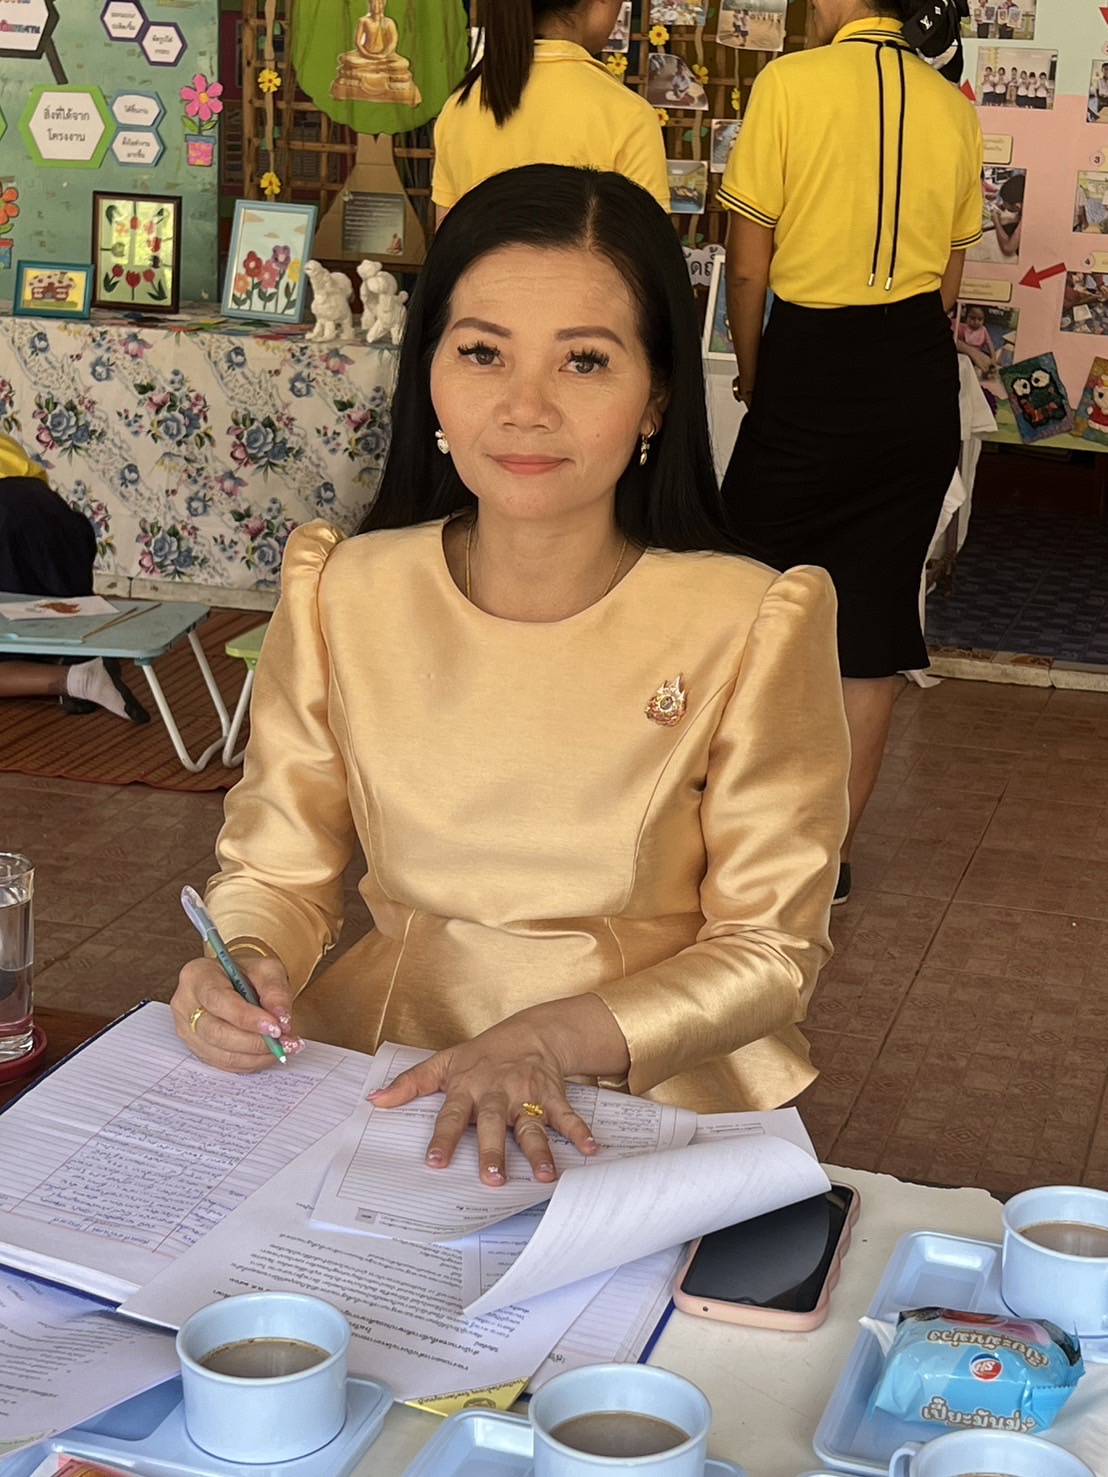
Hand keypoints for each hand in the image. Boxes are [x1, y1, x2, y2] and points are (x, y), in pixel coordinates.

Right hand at [172, 954, 301, 1070]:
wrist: (233, 981)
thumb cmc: (246, 973)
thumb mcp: (266, 969)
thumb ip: (276, 991)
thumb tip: (282, 1020)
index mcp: (197, 975)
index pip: (218, 1000)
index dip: (247, 1018)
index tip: (275, 1027)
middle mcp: (185, 1004)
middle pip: (216, 1032)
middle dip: (254, 1042)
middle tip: (284, 1042)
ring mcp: (186, 1029)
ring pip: (219, 1053)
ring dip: (255, 1056)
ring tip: (282, 1047)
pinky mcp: (195, 1048)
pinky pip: (222, 1063)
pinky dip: (250, 1062)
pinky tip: (269, 1054)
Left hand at [368, 998, 627, 1185]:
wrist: (530, 1032)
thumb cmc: (482, 1054)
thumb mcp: (443, 1062)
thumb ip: (410, 1084)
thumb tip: (375, 1101)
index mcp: (467, 1088)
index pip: (451, 1116)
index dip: (443, 1138)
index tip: (435, 1162)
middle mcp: (496, 1093)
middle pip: (493, 1124)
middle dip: (494, 1150)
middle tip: (492, 1179)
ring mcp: (525, 1093)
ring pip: (530, 1125)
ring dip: (539, 1150)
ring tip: (545, 1175)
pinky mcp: (551, 1093)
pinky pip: (565, 1114)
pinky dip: (578, 1130)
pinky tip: (590, 1148)